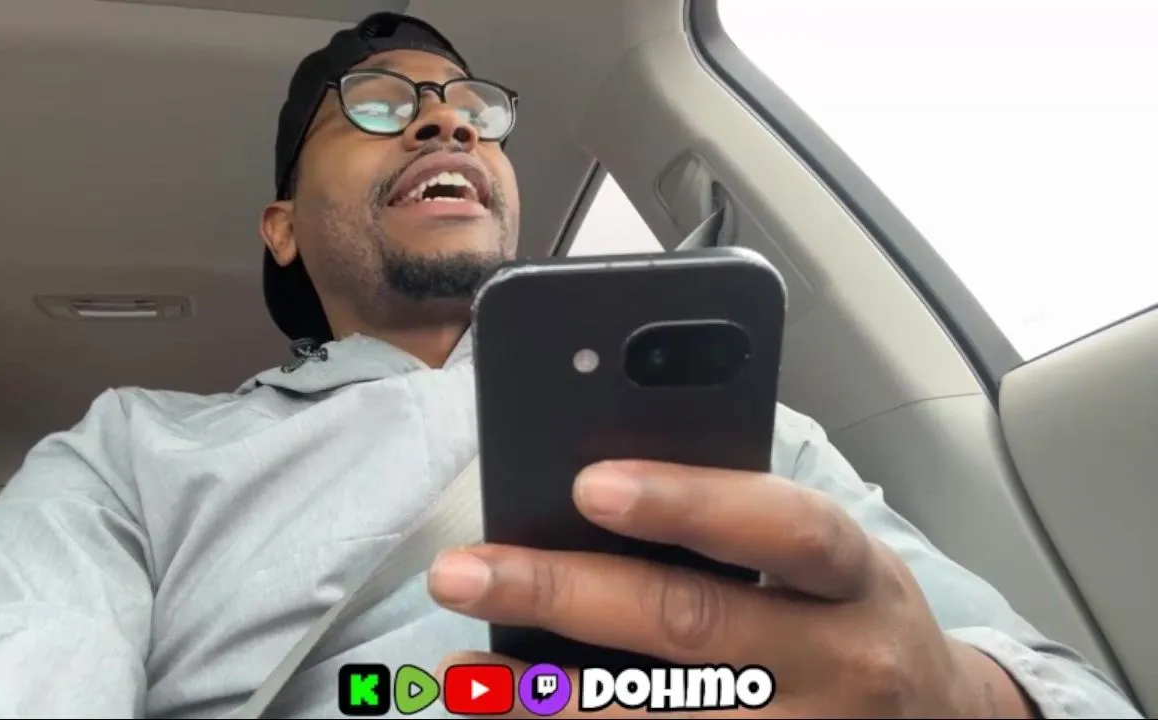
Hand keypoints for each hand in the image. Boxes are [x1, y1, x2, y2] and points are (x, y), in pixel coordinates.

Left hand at [427, 460, 1034, 717]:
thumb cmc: (851, 616)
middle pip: (695, 626)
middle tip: (464, 572)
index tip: (589, 485)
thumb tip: (596, 495)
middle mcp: (839, 662)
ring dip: (551, 697)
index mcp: (855, 576)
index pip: (782, 529)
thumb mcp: (827, 559)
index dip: (689, 503)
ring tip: (467, 673)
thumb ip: (740, 526)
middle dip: (566, 596)